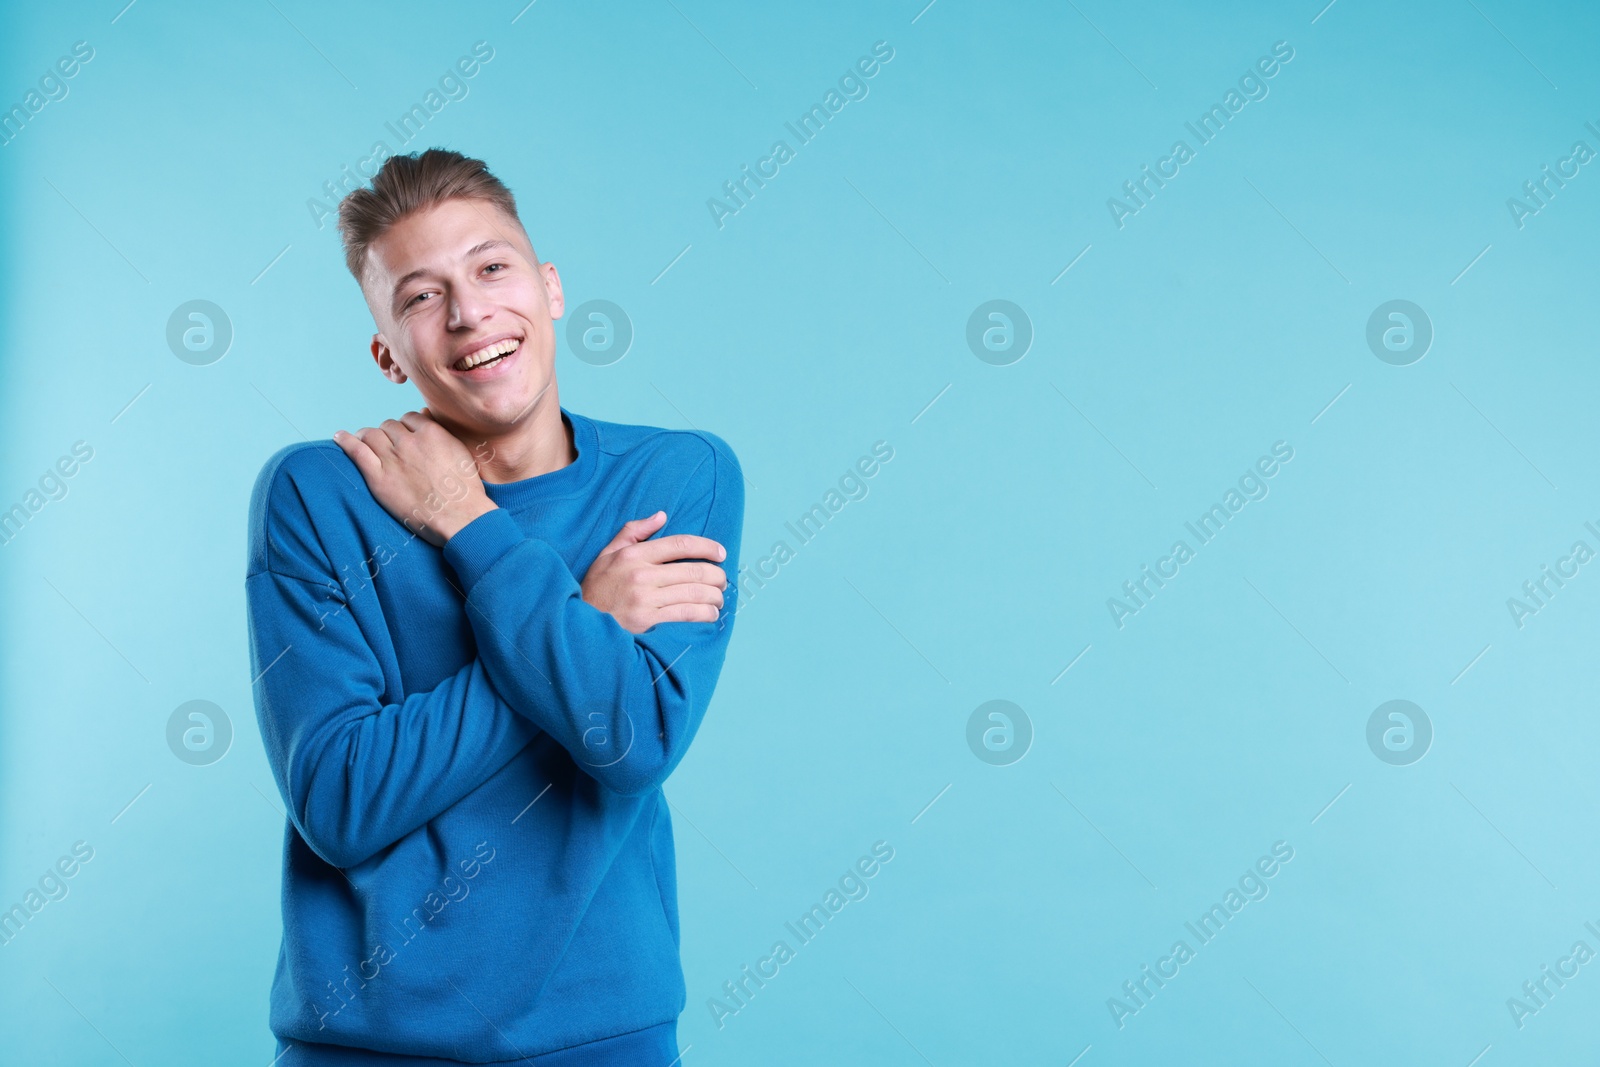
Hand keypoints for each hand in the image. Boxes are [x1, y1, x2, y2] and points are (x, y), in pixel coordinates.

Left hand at [333, 409, 497, 547]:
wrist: (460, 517)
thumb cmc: (465, 490)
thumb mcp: (460, 453)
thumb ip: (442, 433)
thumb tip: (424, 414)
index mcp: (432, 433)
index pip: (409, 418)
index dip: (405, 427)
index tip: (404, 436)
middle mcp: (410, 442)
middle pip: (389, 426)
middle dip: (388, 433)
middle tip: (387, 445)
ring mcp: (393, 459)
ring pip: (372, 435)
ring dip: (367, 436)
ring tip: (363, 440)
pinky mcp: (379, 478)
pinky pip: (356, 451)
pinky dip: (345, 441)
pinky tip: (339, 436)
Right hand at [581, 511, 727, 633]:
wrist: (579, 621)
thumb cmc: (597, 586)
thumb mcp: (608, 553)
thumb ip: (634, 531)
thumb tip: (661, 516)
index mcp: (634, 554)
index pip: (679, 544)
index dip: (706, 547)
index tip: (721, 553)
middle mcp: (641, 574)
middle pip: (692, 571)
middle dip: (716, 576)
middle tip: (723, 581)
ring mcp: (645, 598)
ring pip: (693, 593)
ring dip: (714, 597)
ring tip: (719, 599)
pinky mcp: (647, 619)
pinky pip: (685, 613)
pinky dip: (704, 614)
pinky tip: (710, 614)